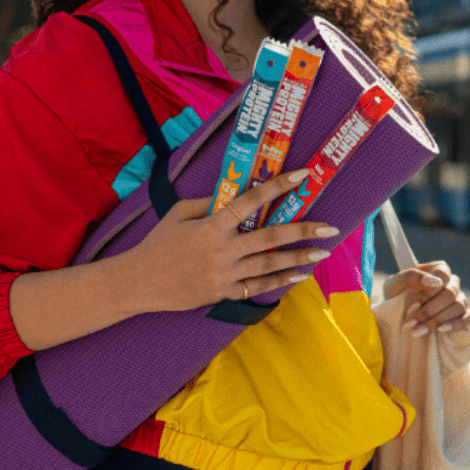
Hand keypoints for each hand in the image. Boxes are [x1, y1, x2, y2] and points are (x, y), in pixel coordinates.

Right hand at [120, 169, 336, 313]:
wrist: (138, 283)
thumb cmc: (157, 244)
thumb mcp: (178, 214)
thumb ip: (207, 204)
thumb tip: (233, 196)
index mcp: (210, 226)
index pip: (249, 201)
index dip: (277, 187)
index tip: (301, 176)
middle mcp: (221, 251)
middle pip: (269, 237)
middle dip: (302, 230)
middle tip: (330, 228)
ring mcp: (224, 274)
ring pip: (269, 264)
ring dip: (298, 258)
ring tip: (322, 253)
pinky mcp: (222, 293)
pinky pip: (256, 287)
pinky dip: (278, 281)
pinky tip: (298, 275)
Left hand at [381, 261, 469, 336]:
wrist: (395, 321)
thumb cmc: (395, 299)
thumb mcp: (394, 285)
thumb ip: (410, 277)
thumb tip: (435, 281)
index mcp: (437, 272)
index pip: (443, 273)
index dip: (430, 289)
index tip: (414, 303)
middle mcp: (451, 284)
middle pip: (449, 293)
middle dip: (428, 310)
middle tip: (410, 323)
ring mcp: (459, 300)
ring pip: (459, 306)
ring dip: (437, 320)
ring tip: (417, 331)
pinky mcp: (464, 317)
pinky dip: (457, 324)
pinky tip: (441, 330)